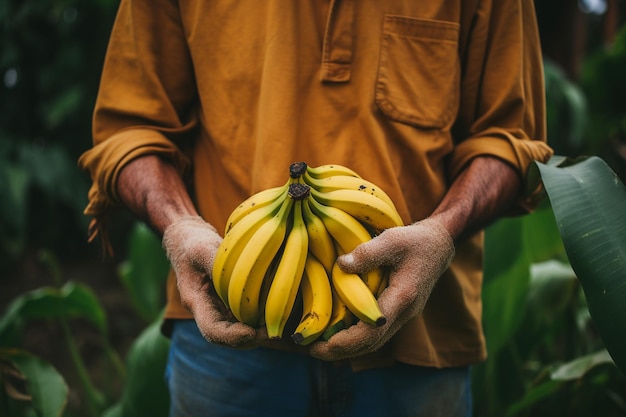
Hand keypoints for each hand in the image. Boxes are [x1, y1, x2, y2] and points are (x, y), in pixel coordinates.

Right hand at [162, 216, 266, 347]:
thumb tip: (239, 277)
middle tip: (275, 333)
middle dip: (252, 339)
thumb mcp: (202, 248)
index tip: (251, 332)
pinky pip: (247, 317)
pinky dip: (261, 319)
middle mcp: (208, 310)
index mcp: (197, 301)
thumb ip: (217, 263)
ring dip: (259, 332)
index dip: (231, 337)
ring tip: (280, 325)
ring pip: (239, 330)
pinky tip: (278, 312)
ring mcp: (220, 308)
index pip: (211, 330)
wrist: (190, 241)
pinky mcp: (232, 302)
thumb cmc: (193, 243)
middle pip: (228, 338)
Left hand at [309, 218, 454, 360]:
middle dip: (341, 351)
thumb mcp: (392, 239)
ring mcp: (402, 315)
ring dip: (348, 349)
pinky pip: (377, 333)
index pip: (372, 330)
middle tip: (312, 351)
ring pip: (375, 342)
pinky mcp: (398, 312)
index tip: (321, 344)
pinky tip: (338, 335)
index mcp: (403, 298)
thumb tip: (340, 265)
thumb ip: (367, 253)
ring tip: (320, 348)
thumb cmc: (415, 241)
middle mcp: (404, 313)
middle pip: (371, 344)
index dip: (346, 341)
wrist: (439, 245)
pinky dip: (357, 339)